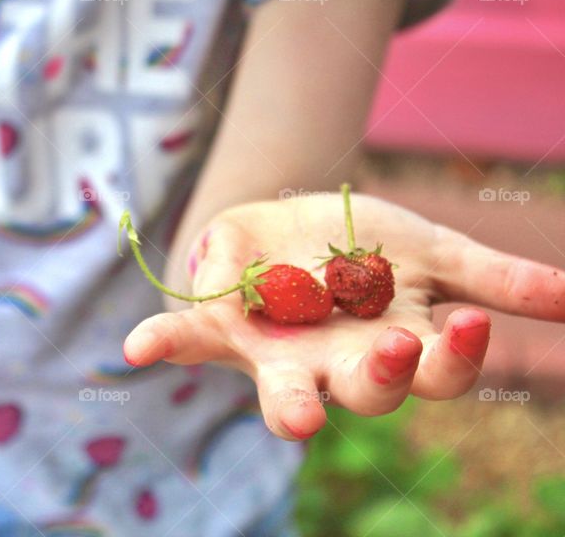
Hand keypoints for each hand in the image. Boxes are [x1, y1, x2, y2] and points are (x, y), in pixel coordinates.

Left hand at [122, 193, 564, 440]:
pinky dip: (164, 344)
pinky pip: (190, 340)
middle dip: (381, 380)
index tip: (467, 323)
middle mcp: (334, 364)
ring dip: (289, 400)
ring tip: (298, 411)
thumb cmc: (362, 245)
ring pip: (285, 391)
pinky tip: (135, 349)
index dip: (451, 358)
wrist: (288, 217)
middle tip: (393, 348)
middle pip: (366, 393)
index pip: (433, 373)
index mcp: (390, 345)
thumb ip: (492, 277)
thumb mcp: (427, 249)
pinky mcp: (221, 325)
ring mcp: (276, 351)